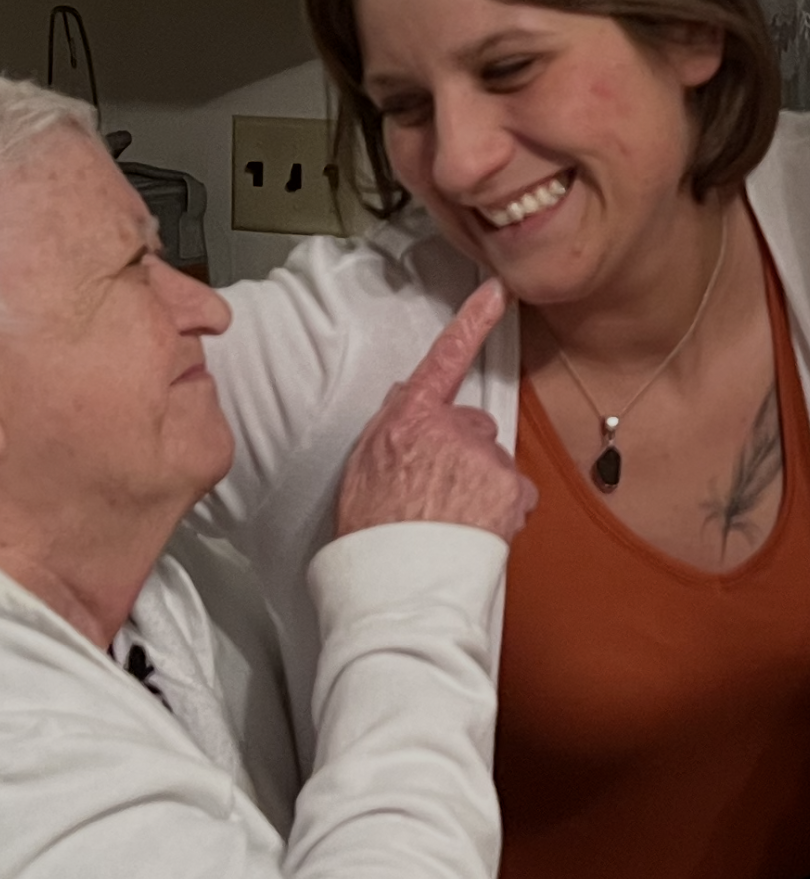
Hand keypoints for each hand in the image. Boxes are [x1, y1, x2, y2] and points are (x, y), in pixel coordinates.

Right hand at [336, 280, 537, 544]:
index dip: (471, 322)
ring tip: (453, 522)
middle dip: (465, 453)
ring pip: (493, 462)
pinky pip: (516, 492)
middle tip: (439, 495)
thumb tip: (409, 394)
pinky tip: (477, 532)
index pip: (443, 360)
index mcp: (406, 422)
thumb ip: (390, 426)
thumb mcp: (362, 469)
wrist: (398, 585)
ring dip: (482, 486)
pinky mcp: (509, 486)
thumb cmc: (373, 536)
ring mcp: (482, 456)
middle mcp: (448, 430)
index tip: (495, 293)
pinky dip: (504, 510)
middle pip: (472, 426)